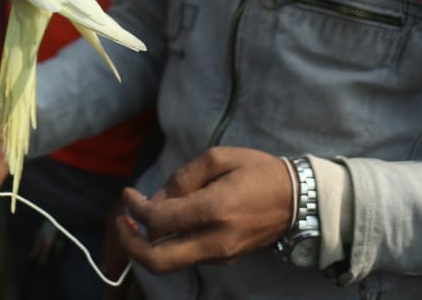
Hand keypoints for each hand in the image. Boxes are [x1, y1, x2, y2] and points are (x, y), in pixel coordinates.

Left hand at [115, 147, 293, 273]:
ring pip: (171, 263)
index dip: (135, 209)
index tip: (128, 195)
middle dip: (129, 244)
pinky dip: (168, 244)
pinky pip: (188, 257)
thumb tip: (156, 200)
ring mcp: (221, 255)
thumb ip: (183, 178)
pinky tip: (167, 223)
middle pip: (158, 261)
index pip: (158, 221)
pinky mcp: (225, 259)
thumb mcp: (220, 158)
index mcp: (214, 210)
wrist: (300, 201)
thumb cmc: (259, 171)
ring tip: (140, 220)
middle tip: (121, 223)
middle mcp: (216, 240)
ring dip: (147, 245)